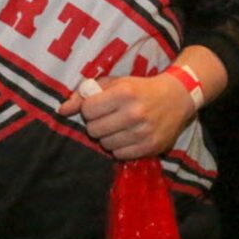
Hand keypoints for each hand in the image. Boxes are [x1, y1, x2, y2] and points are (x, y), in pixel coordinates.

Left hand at [58, 73, 196, 159]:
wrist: (176, 97)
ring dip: (107, 137)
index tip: (98, 106)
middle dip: (96, 124)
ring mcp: (143, 132)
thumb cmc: (140, 88)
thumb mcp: (114, 83)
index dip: (89, 109)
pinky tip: (126, 136)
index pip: (88, 110)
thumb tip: (61, 110)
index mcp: (124, 92)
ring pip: (105, 144)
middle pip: (94, 129)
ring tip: (117, 127)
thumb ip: (85, 94)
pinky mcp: (151, 147)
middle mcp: (134, 113)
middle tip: (107, 118)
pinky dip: (119, 147)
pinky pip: (120, 155)